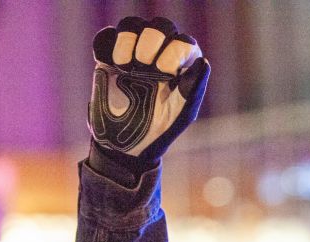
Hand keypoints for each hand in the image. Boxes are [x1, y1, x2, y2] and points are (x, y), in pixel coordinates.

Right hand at [89, 16, 209, 163]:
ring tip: (124, 65)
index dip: (175, 49)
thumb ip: (194, 89)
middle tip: (144, 64)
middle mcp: (158, 55)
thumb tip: (203, 62)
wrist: (123, 147)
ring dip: (128, 38)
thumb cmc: (158, 131)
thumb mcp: (180, 115)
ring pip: (132, 25)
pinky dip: (107, 44)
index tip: (163, 71)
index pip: (183, 42)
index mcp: (180, 66)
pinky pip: (105, 38)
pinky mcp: (108, 60)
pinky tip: (111, 65)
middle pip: (160, 26)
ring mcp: (132, 56)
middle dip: (152, 39)